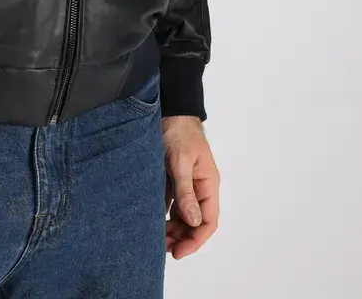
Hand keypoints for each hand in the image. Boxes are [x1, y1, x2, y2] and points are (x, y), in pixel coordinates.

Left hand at [161, 114, 219, 258]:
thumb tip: (193, 221)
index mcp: (208, 183)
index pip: (208, 221)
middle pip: (196, 221)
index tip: (179, 252)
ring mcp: (187, 183)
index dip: (195, 239)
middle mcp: (200, 186)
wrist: (168, 109)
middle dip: (182, 237)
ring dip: (173, 228)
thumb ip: (185, 191)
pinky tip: (153, 221)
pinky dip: (165, 214)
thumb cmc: (178, 131)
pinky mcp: (174, 178)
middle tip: (163, 248)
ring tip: (157, 238)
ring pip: (184, 214)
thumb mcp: (180, 161)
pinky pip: (173, 202)